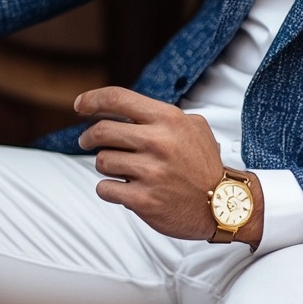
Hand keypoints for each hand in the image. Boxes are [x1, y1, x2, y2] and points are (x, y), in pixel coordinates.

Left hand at [75, 87, 222, 240]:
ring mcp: (150, 172)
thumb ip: (162, 116)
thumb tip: (125, 109)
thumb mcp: (194, 128)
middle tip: (87, 142)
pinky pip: (106, 189)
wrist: (223, 205)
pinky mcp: (143, 200)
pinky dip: (109, 190)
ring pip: (102, 161)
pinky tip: (123, 190)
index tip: (79, 105)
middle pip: (102, 131)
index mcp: (168, 119)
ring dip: (105, 166)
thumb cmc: (203, 165)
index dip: (92, 99)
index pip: (118, 99)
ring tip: (121, 170)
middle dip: (89, 137)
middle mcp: (158, 142)